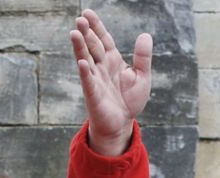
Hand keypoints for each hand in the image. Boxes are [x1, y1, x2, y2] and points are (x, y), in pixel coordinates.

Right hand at [70, 9, 152, 155]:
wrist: (121, 123)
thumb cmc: (129, 100)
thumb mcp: (142, 76)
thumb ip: (143, 57)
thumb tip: (145, 35)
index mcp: (112, 60)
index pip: (103, 39)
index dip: (96, 26)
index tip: (87, 12)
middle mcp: (101, 67)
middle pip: (93, 46)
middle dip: (87, 33)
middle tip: (80, 19)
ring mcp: (95, 79)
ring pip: (86, 59)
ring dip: (80, 47)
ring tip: (74, 32)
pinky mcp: (93, 94)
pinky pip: (88, 81)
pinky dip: (85, 72)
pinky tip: (82, 62)